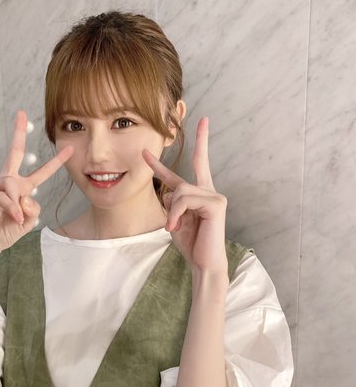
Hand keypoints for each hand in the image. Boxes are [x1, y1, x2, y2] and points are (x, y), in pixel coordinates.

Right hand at [0, 110, 73, 252]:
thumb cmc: (5, 233)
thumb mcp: (28, 221)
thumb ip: (33, 208)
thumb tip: (25, 196)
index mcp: (20, 188)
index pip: (40, 173)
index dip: (56, 162)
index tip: (70, 148)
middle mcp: (5, 182)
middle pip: (14, 152)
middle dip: (18, 132)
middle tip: (21, 113)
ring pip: (13, 185)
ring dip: (18, 203)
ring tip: (17, 218)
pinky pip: (1, 195)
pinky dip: (10, 207)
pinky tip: (13, 217)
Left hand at [142, 117, 227, 275]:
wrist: (203, 263)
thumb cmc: (191, 244)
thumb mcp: (176, 219)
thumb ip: (173, 202)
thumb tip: (170, 192)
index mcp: (200, 194)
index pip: (196, 167)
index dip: (196, 145)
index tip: (200, 123)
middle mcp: (210, 191)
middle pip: (200, 162)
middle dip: (201, 141)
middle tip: (190, 126)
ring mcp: (215, 196)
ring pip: (181, 191)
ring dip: (171, 211)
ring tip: (172, 227)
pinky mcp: (216, 204)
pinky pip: (185, 200)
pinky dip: (175, 214)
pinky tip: (175, 227)